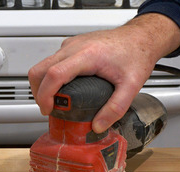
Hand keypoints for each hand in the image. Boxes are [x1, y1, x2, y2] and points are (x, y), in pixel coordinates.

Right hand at [28, 13, 179, 132]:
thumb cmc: (137, 53)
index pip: (54, 74)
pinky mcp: (71, 46)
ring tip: (54, 102)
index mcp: (87, 55)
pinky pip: (51, 62)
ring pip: (42, 65)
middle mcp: (75, 47)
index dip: (45, 95)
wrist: (141, 37)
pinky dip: (49, 77)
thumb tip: (98, 126)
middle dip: (38, 93)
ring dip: (42, 85)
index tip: (48, 109)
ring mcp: (71, 45)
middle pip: (39, 69)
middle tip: (48, 109)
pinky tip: (62, 88)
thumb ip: (116, 108)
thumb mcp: (131, 86)